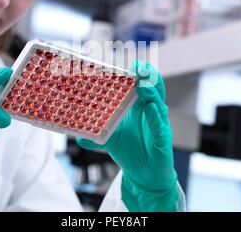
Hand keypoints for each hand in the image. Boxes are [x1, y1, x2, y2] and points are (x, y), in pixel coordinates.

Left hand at [77, 60, 177, 211]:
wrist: (144, 175)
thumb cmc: (131, 151)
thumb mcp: (111, 140)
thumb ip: (95, 137)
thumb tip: (77, 136)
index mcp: (139, 108)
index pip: (141, 85)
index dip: (138, 73)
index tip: (131, 64)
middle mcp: (151, 112)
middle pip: (153, 88)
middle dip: (148, 75)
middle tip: (138, 66)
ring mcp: (159, 124)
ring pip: (158, 103)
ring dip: (151, 92)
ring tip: (143, 83)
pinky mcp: (163, 138)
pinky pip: (160, 125)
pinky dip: (156, 116)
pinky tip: (151, 107)